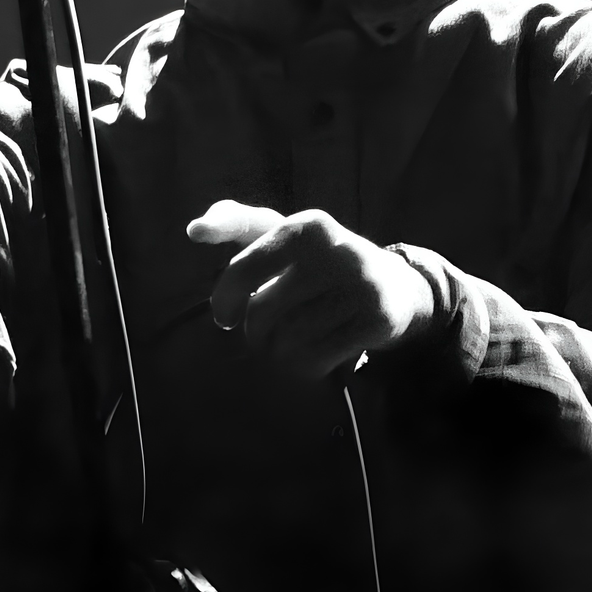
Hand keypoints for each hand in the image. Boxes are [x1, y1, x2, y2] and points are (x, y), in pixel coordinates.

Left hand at [188, 201, 436, 382]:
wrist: (398, 287)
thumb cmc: (322, 263)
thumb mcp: (287, 234)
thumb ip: (239, 223)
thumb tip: (193, 229)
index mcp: (306, 225)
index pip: (245, 266)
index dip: (225, 298)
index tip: (224, 316)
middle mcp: (334, 248)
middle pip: (262, 313)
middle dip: (256, 332)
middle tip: (267, 334)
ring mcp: (359, 284)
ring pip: (288, 341)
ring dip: (281, 353)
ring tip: (293, 343)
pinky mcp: (376, 319)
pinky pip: (315, 360)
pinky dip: (306, 368)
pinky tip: (316, 356)